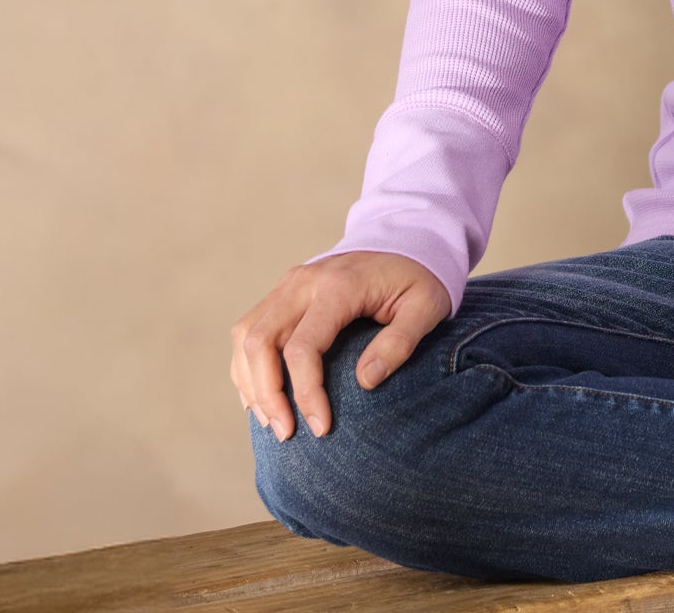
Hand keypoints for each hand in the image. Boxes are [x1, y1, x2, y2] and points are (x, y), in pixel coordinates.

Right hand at [230, 252, 449, 441]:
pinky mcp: (283, 291)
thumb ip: (400, 342)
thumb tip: (366, 381)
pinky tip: (260, 396)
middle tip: (286, 434)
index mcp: (340, 286)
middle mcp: (305, 281)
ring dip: (250, 382)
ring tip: (271, 421)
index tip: (321, 427)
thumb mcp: (427, 306)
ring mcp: (289, 283)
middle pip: (260, 342)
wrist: (408, 239)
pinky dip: (246, 364)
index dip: (306, 393)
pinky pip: (249, 328)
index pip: (303, 347)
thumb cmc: (419, 278)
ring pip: (246, 335)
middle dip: (267, 394)